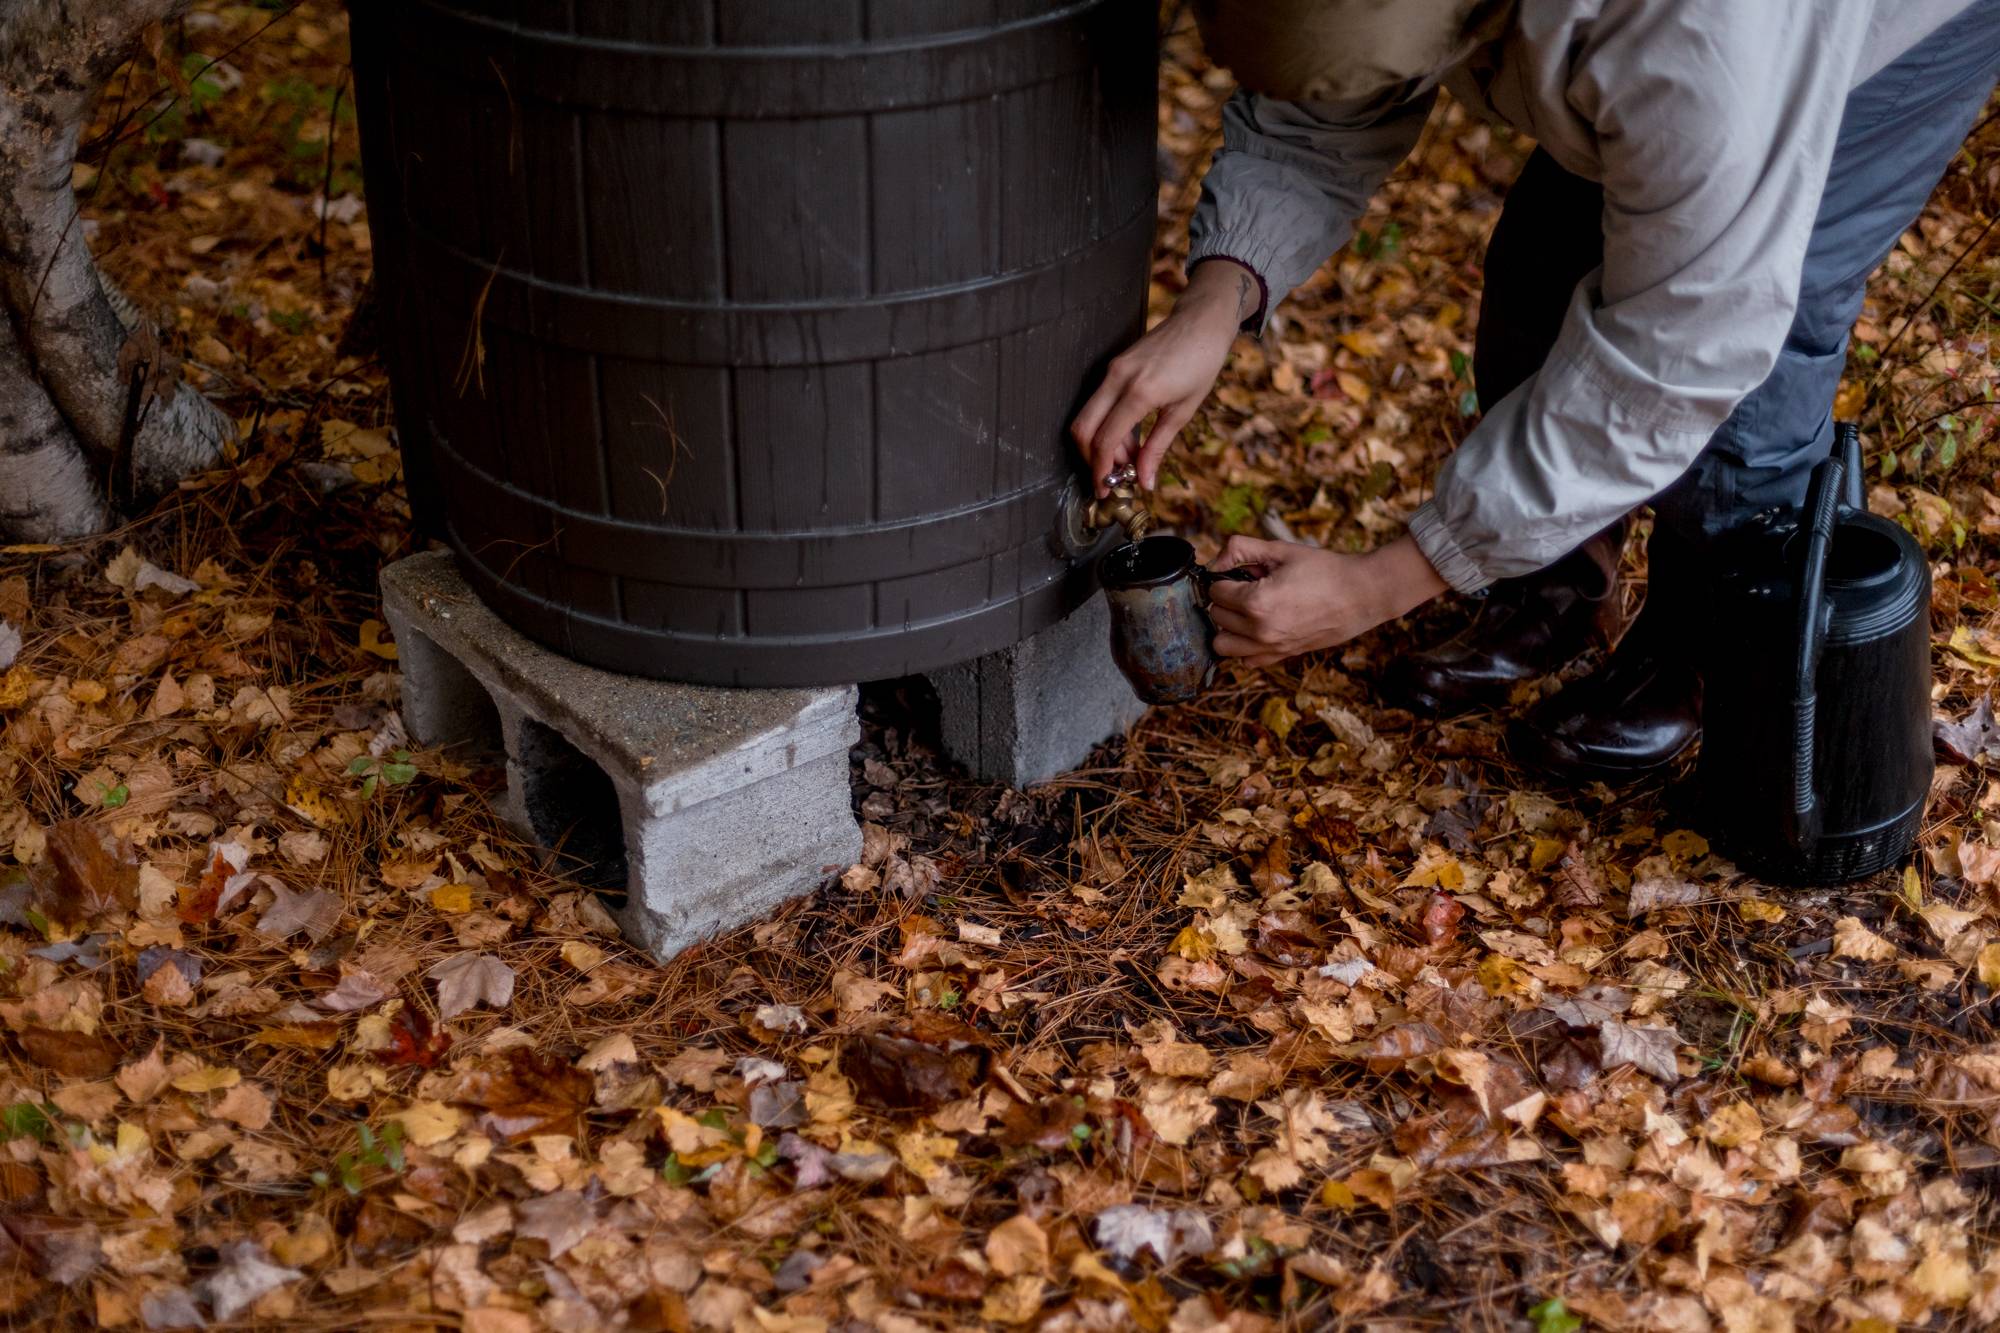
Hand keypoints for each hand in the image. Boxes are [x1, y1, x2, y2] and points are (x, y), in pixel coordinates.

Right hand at [1070, 260, 1259, 496]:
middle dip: (1091, 459)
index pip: (1104, 440)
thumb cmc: (1200, 364)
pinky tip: (1130, 438)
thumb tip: (1145, 481)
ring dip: (1103, 444)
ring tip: (1131, 458)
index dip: (1101, 469)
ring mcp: (1112, 370)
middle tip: (1112, 477)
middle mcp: (1118, 379)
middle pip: (1082, 429)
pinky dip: (1108, 426)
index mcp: (1140, 392)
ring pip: (1088, 417)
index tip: (1106, 488)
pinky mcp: (1113, 367)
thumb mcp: (1183, 411)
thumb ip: (1158, 447)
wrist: (1201, 323)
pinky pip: (1099, 403)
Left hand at [1207, 533, 1447, 666]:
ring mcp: (1271, 648)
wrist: (1362, 595)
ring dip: (1229, 625)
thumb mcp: (1281, 550)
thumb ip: (1241, 549)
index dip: (1225, 578)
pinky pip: (1245, 659)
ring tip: (1248, 609)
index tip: (1241, 573)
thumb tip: (1215, 561)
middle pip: (1217, 616)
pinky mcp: (1282, 657)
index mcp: (1257, 602)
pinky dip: (1244, 645)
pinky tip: (1259, 627)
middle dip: (1227, 599)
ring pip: (1223, 643)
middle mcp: (1260, 631)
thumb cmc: (1325, 570)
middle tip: (1250, 586)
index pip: (1215, 592)